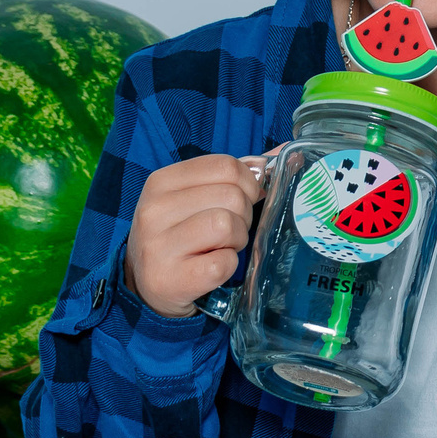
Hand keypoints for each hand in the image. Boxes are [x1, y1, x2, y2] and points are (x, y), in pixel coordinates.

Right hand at [125, 153, 269, 316]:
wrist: (148, 285)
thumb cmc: (181, 235)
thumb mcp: (195, 198)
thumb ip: (236, 175)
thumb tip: (288, 152)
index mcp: (162, 181)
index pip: (226, 166)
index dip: (248, 184)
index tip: (242, 201)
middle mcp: (154, 209)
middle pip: (232, 196)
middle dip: (243, 216)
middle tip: (228, 231)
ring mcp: (158, 245)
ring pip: (227, 225)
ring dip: (237, 240)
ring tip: (220, 247)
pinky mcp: (172, 278)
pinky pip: (224, 263)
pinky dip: (229, 266)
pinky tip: (212, 268)